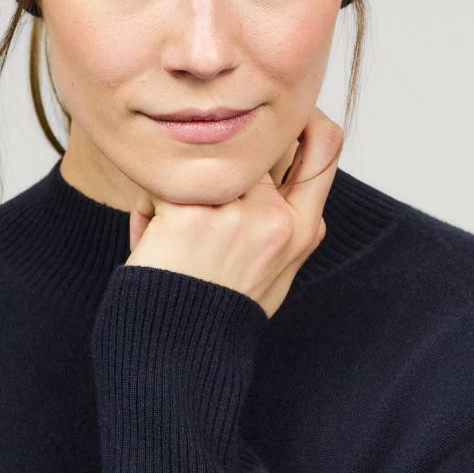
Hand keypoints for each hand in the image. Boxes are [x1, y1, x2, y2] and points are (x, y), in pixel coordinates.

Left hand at [124, 106, 344, 317]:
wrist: (179, 354)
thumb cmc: (218, 314)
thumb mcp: (275, 273)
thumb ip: (284, 223)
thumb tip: (283, 177)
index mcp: (302, 228)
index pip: (325, 144)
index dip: (303, 119)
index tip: (277, 118)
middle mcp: (276, 217)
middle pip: (258, 144)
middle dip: (227, 155)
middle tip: (205, 185)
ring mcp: (235, 214)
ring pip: (204, 162)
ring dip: (180, 190)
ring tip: (172, 235)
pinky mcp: (189, 215)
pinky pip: (161, 186)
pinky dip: (148, 212)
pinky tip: (152, 244)